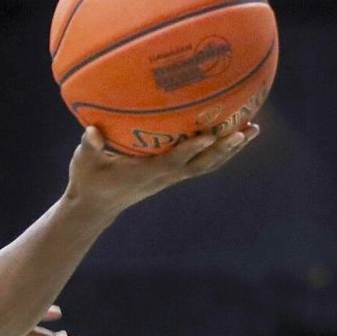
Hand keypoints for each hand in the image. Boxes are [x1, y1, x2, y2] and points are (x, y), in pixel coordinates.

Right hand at [63, 123, 260, 216]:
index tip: (212, 133)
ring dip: (231, 149)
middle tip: (246, 129)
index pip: (176, 160)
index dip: (194, 148)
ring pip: (208, 164)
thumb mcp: (83, 163)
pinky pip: (202, 163)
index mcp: (147, 172)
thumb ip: (89, 146)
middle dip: (225, 147)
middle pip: (203, 163)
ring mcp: (171, 177)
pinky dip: (220, 150)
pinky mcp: (172, 175)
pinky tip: (232, 134)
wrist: (95, 207)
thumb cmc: (88, 181)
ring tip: (253, 129)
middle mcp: (165, 176)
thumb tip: (90, 131)